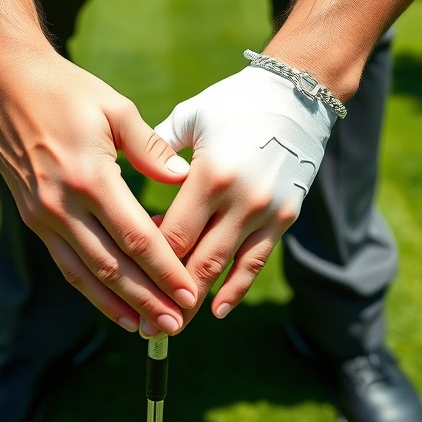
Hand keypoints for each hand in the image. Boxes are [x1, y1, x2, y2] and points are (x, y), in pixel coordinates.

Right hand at [0, 50, 197, 333]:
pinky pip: (66, 263)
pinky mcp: (33, 218)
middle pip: (113, 267)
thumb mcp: (116, 109)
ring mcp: (44, 215)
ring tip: (148, 328)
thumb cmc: (68, 90)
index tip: (189, 294)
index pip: (136, 238)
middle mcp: (63, 205)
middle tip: (176, 326)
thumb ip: (151, 149)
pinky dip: (91, 289)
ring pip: (86, 274)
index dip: (165, 271)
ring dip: (119, 305)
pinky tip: (114, 305)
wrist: (6, 83)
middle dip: (147, 300)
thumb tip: (182, 180)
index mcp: (90, 178)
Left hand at [151, 65, 335, 327]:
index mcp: (209, 175)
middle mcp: (240, 200)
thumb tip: (124, 181)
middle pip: (196, 262)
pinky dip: (235, 290)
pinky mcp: (284, 218)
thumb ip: (156, 152)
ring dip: (197, 301)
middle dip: (168, 296)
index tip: (125, 279)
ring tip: (172, 325)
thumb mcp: (190, 119)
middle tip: (144, 324)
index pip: (172, 234)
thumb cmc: (233, 104)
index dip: (147, 260)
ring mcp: (265, 213)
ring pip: (224, 269)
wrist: (297, 97)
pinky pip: (255, 262)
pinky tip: (216, 311)